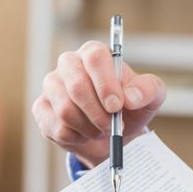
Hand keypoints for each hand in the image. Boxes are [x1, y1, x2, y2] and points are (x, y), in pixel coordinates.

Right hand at [32, 40, 165, 167]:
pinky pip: (57, 127)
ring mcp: (51, 85)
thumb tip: (131, 97)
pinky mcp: (41, 108)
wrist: (113, 131)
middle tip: (112, 127)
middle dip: (98, 113)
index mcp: (94, 53)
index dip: (105, 84)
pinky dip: (77, 138)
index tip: (116, 106)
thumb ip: (147, 91)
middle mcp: (69, 64)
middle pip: (76, 85)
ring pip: (65, 110)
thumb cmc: (130, 107)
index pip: (94, 57)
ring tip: (102, 130)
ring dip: (89, 128)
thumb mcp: (150, 98)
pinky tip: (86, 134)